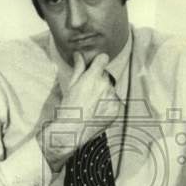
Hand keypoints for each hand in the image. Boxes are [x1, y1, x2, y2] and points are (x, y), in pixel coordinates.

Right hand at [37, 52, 120, 171]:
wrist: (73, 131)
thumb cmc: (69, 109)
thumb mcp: (71, 86)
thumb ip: (78, 68)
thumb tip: (78, 55)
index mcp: (94, 77)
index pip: (103, 58)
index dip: (98, 61)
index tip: (95, 66)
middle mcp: (106, 85)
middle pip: (105, 75)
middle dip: (98, 80)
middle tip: (87, 91)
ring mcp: (112, 98)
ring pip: (110, 88)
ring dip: (104, 92)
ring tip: (91, 104)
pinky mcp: (116, 109)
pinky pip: (114, 101)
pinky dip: (108, 104)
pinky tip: (97, 111)